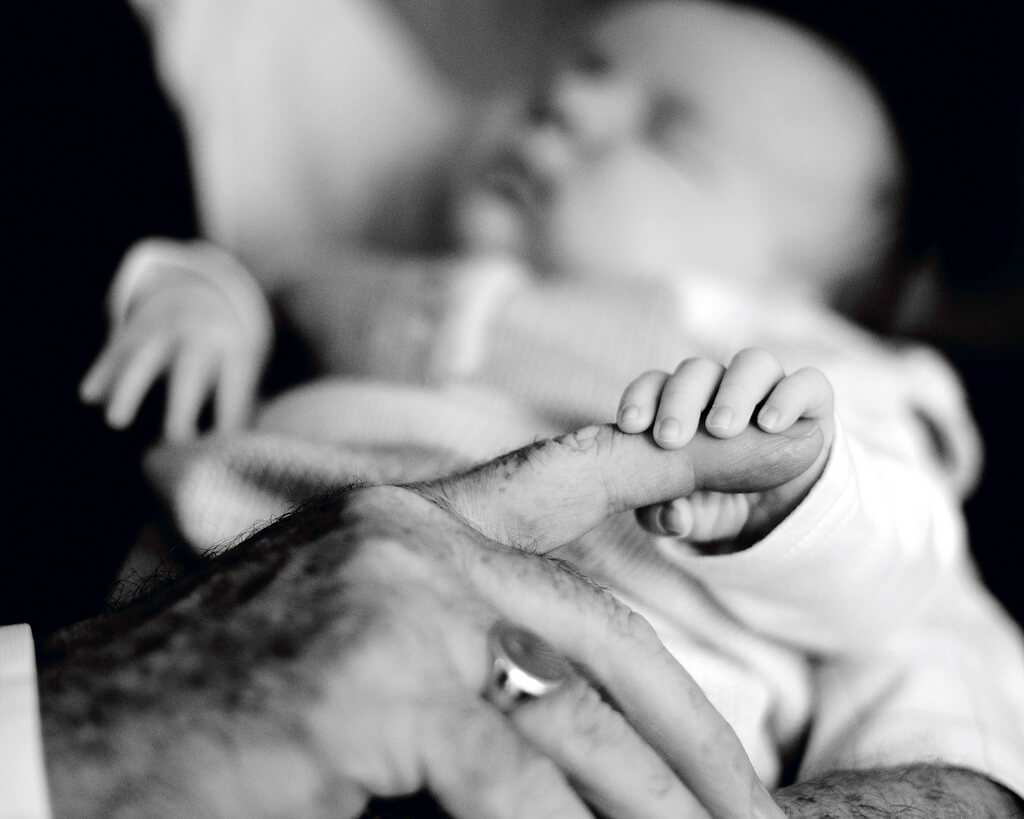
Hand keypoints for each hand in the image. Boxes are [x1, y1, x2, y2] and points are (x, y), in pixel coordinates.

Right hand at [41, 423, 818, 817]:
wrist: (73, 740)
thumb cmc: (217, 707)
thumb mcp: (350, 653)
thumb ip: (456, 656)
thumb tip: (555, 713)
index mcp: (408, 524)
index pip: (568, 473)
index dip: (678, 455)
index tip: (779, 438)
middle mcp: (412, 542)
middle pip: (601, 626)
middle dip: (692, 727)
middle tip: (753, 808)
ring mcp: (396, 603)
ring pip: (575, 712)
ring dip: (648, 802)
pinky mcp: (374, 684)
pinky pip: (510, 779)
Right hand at [80, 240, 268, 440]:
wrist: (205, 290)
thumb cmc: (228, 350)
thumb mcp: (245, 365)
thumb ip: (239, 403)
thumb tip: (231, 451)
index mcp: (235, 349)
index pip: (233, 387)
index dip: (229, 417)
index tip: (220, 449)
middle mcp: (199, 335)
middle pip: (190, 370)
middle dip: (182, 405)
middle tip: (175, 440)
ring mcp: (163, 329)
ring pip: (143, 359)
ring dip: (130, 390)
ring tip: (117, 423)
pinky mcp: (135, 329)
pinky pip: (117, 351)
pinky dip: (103, 372)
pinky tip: (89, 396)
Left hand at [616, 347, 833, 547]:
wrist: (784, 509)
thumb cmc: (724, 500)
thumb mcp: (693, 518)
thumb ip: (670, 519)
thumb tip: (672, 517)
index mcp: (684, 405)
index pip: (656, 385)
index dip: (640, 398)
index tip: (630, 427)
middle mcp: (723, 387)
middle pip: (697, 371)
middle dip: (680, 400)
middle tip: (670, 438)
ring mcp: (768, 388)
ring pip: (750, 364)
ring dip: (732, 393)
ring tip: (721, 430)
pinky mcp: (811, 399)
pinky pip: (806, 383)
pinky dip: (787, 398)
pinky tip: (770, 425)